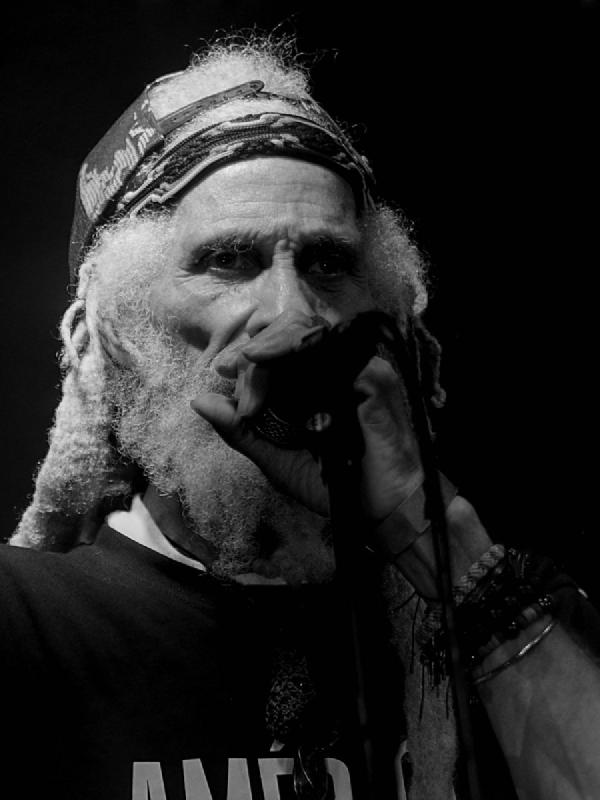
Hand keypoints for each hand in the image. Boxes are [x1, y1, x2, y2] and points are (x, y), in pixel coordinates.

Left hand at [191, 310, 423, 523]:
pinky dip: (296, 348)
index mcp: (317, 380)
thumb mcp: (275, 457)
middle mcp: (338, 368)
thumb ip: (241, 429)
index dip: (249, 350)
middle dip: (254, 346)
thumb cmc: (333, 486)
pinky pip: (332, 349)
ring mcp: (359, 368)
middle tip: (230, 370)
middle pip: (291, 326)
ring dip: (269, 345)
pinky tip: (269, 360)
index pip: (280, 342)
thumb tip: (199, 400)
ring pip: (307, 330)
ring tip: (246, 365)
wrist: (377, 513)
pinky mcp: (374, 377)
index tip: (222, 371)